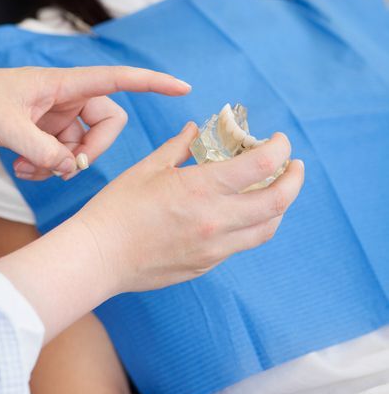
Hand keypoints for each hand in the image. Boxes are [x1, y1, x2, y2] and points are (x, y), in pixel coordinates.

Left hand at [0, 65, 190, 177]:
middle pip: (105, 123)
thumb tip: (71, 169)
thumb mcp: (8, 128)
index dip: (151, 82)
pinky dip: (46, 166)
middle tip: (67, 167)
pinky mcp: (39, 131)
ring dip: (61, 164)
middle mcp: (62, 96)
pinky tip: (22, 170)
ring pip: (81, 145)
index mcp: (62, 82)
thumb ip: (44, 150)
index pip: (117, 78)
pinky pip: (60, 154)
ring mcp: (51, 115)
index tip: (181, 87)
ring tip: (30, 170)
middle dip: (92, 149)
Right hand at [77, 123, 303, 294]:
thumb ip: (180, 147)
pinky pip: (242, 243)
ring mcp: (215, 247)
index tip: (278, 139)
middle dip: (294, 179)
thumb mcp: (148, 168)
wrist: (99, 257)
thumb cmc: (117, 208)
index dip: (278, 149)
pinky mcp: (207, 264)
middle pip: (278, 201)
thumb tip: (197, 129)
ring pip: (267, 227)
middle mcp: (216, 220)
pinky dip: (252, 224)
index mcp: (201, 189)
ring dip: (278, 205)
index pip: (261, 166)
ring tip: (273, 189)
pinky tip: (240, 212)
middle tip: (294, 165)